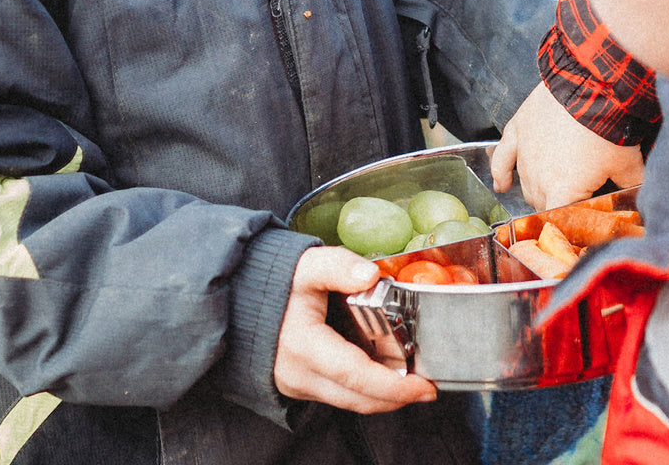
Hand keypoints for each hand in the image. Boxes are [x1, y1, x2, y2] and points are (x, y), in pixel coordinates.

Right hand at [274, 246, 436, 411]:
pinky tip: (382, 375)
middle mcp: (300, 375)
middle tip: (427, 386)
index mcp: (303, 346)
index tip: (423, 385)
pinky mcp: (300, 386)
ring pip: (350, 402)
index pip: (355, 375)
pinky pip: (339, 396)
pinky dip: (364, 390)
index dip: (393, 386)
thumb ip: (338, 265)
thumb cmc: (276, 282)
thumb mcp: (307, 265)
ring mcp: (298, 385)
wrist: (241, 299)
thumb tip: (370, 275)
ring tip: (411, 381)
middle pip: (358, 399)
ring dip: (383, 397)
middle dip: (397, 397)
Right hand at [490, 81, 643, 209]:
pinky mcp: (517, 131)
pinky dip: (500, 172)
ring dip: (536, 190)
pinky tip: (501, 183)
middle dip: (557, 205)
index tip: (578, 224)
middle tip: (573, 200)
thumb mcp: (628, 164)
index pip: (559, 220)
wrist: (589, 87)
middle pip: (541, 204)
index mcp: (563, 192)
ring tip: (546, 192)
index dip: (569, 224)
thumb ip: (631, 186)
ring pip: (525, 184)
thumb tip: (640, 196)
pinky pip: (502, 157)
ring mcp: (524, 153)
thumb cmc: (607, 129)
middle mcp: (538, 177)